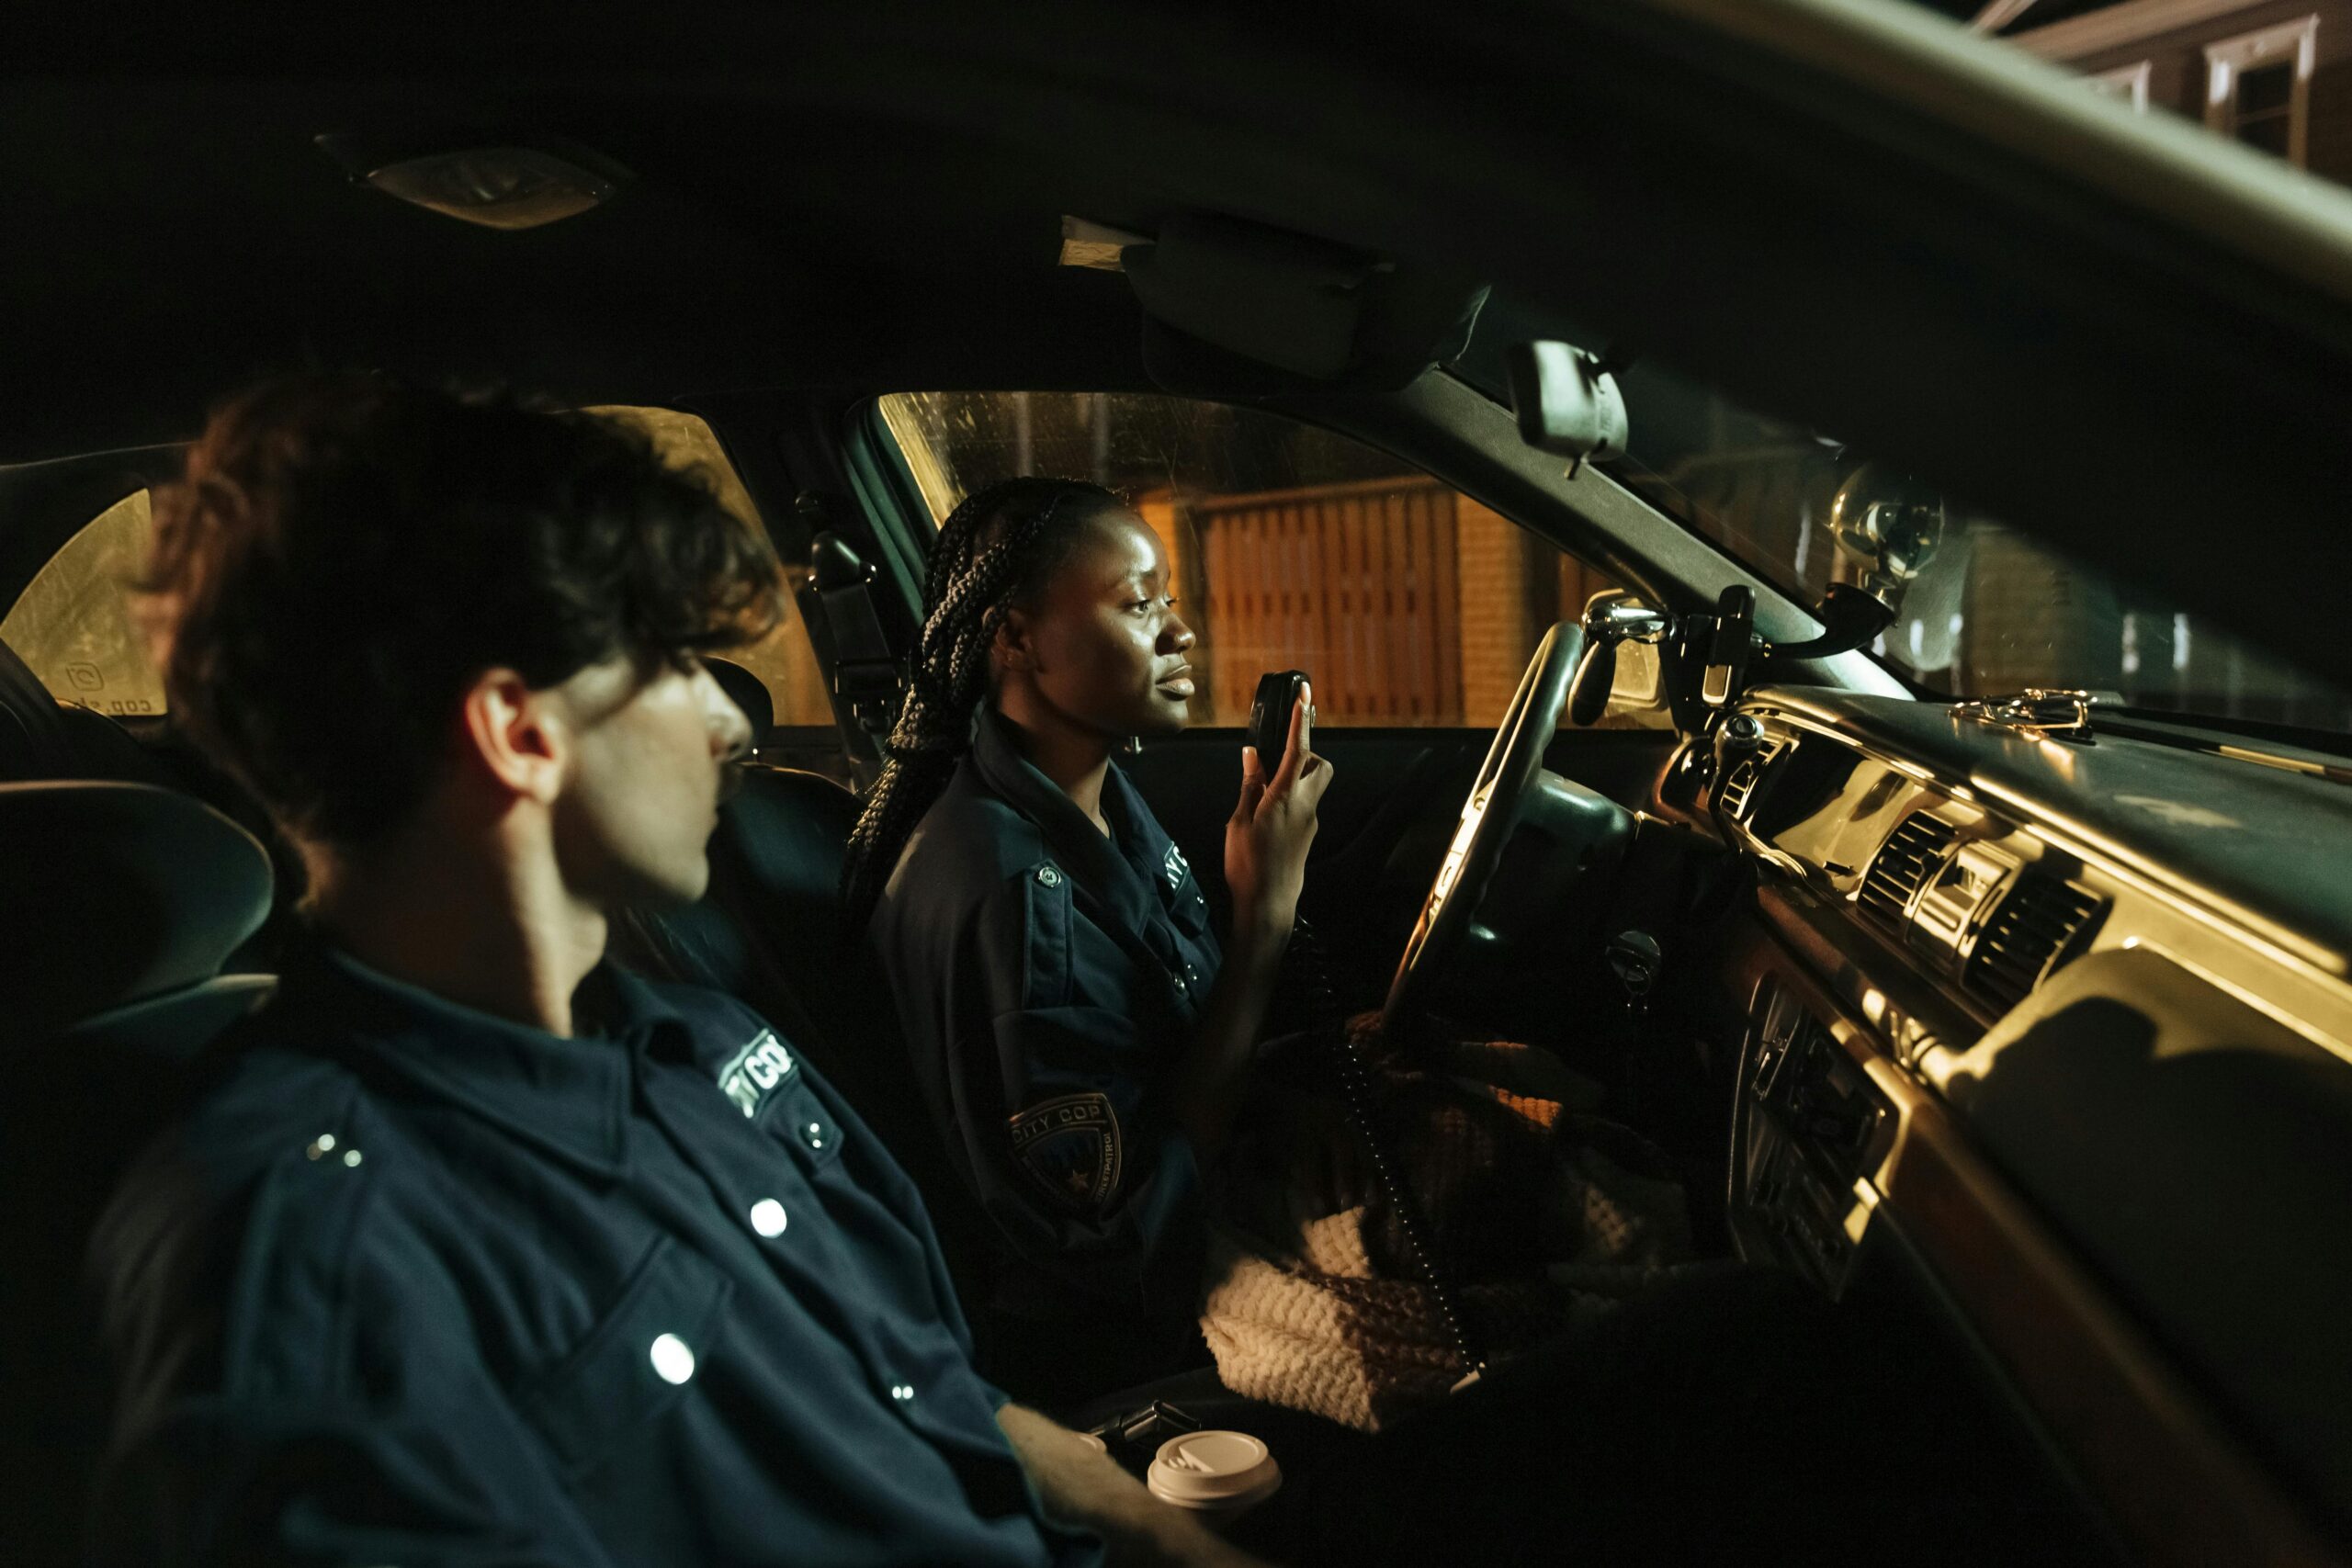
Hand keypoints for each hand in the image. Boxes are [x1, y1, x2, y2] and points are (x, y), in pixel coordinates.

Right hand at [1226, 687, 1332, 944]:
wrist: (1269, 906)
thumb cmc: (1248, 866)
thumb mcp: (1239, 821)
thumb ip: (1249, 785)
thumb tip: (1253, 756)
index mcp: (1285, 797)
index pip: (1299, 748)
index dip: (1301, 719)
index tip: (1305, 693)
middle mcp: (1306, 806)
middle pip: (1319, 765)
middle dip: (1305, 751)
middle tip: (1279, 754)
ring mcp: (1310, 822)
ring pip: (1313, 785)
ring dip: (1297, 776)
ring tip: (1264, 788)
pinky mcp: (1307, 836)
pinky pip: (1304, 805)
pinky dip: (1289, 798)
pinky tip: (1265, 815)